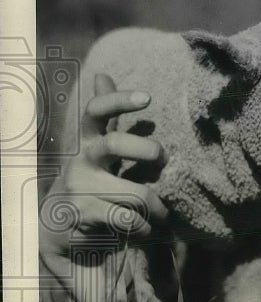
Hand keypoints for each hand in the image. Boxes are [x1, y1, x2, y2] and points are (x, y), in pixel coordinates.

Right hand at [40, 73, 169, 258]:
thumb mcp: (93, 145)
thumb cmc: (88, 176)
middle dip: (144, 148)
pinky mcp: (86, 214)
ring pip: (134, 192)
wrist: (56, 224)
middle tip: (162, 157)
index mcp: (86, 140)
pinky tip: (146, 227)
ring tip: (163, 212)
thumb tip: (102, 74)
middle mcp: (80, 160)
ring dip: (157, 205)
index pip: (96, 111)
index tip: (148, 97)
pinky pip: (129, 218)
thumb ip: (105, 116)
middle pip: (114, 144)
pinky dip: (144, 225)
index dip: (119, 100)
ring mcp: (81, 187)